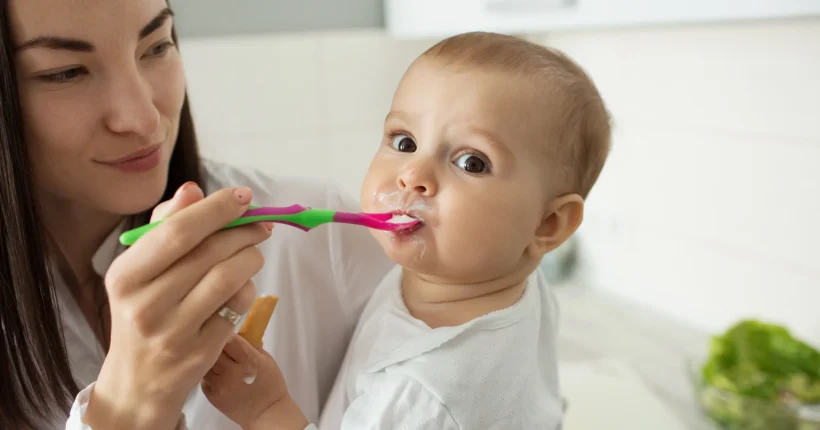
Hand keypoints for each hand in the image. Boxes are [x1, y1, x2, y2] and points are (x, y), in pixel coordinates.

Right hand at [84, 183, 272, 429]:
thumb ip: (165, 227)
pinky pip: (238, 308)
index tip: (243, 196)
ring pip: (229, 278)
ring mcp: (173, 333)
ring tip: (253, 253)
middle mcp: (145, 305)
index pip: (177, 231)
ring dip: (251, 258)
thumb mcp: (140, 271)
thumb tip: (192, 190)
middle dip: (244, 232)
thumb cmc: (143, 311)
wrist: (138, 381)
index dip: (216, 209)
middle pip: (210, 253)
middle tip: (261, 224)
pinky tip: (242, 286)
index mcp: (126, 276)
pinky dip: (247, 290)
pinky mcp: (200, 354)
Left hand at [203, 334, 307, 429]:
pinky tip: (216, 373)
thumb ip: (253, 346)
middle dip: (217, 344)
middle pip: (215, 349)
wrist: (266, 413)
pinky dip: (208, 374)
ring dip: (209, 358)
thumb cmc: (271, 385)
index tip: (226, 330)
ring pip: (206, 363)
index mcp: (249, 360)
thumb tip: (240, 331)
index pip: (230, 339)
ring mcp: (220, 385)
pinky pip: (203, 378)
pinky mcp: (212, 396)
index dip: (227, 332)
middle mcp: (232, 372)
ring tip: (216, 359)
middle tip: (220, 344)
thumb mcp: (268, 360)